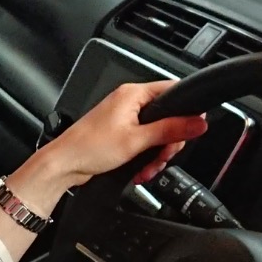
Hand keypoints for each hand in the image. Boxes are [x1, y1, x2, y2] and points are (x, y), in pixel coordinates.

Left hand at [30, 81, 209, 192]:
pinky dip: (144, 157)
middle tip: (163, 156)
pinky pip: (143, 142)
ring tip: (147, 167)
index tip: (192, 128)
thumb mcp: (136, 140)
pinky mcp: (120, 134)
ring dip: (156, 154)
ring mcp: (124, 118)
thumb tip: (197, 123)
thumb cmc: (89, 147)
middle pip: (167, 117)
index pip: (172, 91)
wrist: (64, 165)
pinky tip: (139, 170)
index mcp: (133, 94)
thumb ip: (170, 130)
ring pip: (156, 134)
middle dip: (168, 141)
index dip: (186, 109)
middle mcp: (128, 102)